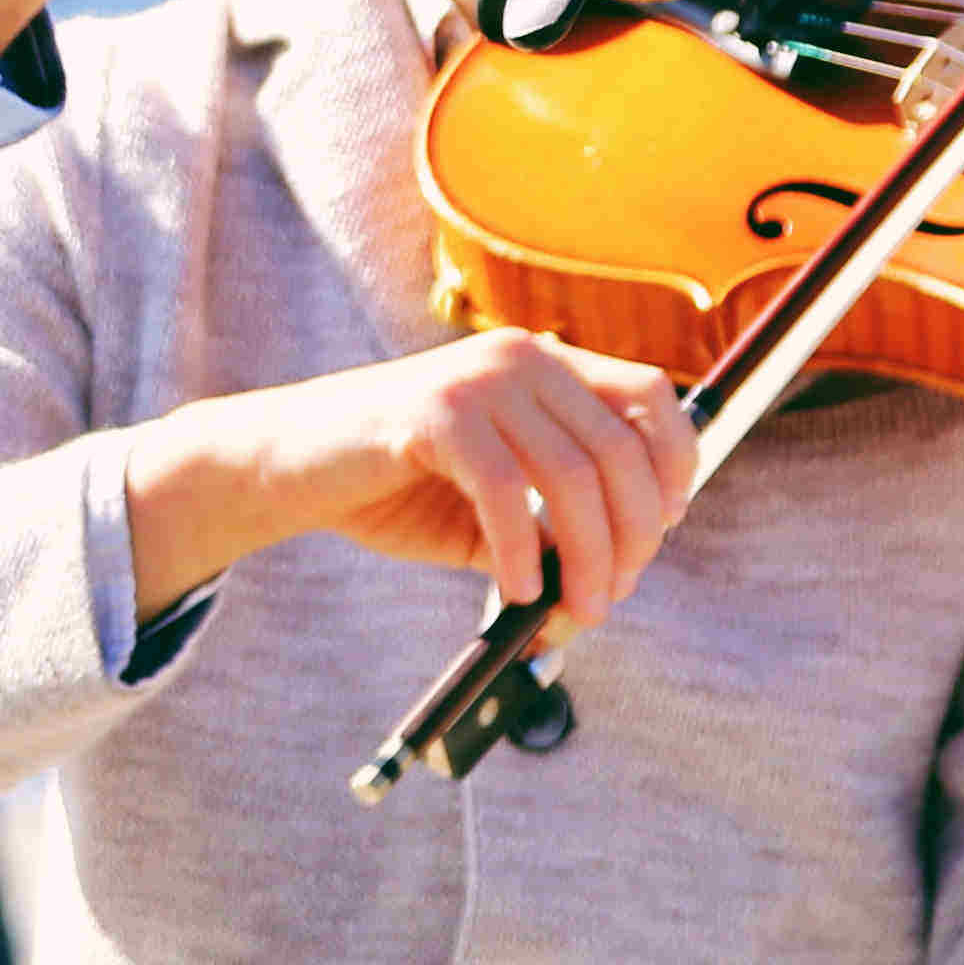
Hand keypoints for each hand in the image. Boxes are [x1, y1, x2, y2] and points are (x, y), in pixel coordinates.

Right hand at [118, 331, 701, 624]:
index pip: (652, 397)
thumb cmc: (394, 484)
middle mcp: (520, 356)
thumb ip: (552, 526)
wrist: (289, 465)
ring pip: (573, 475)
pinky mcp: (434, 412)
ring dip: (589, 557)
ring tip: (574, 609)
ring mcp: (477, 378)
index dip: (675, 466)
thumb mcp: (494, 502)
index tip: (663, 527)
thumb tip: (610, 584)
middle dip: (632, 537)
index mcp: (543, 363)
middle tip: (609, 595)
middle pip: (621, 449)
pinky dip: (521, 551)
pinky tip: (515, 588)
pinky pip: (506, 490)